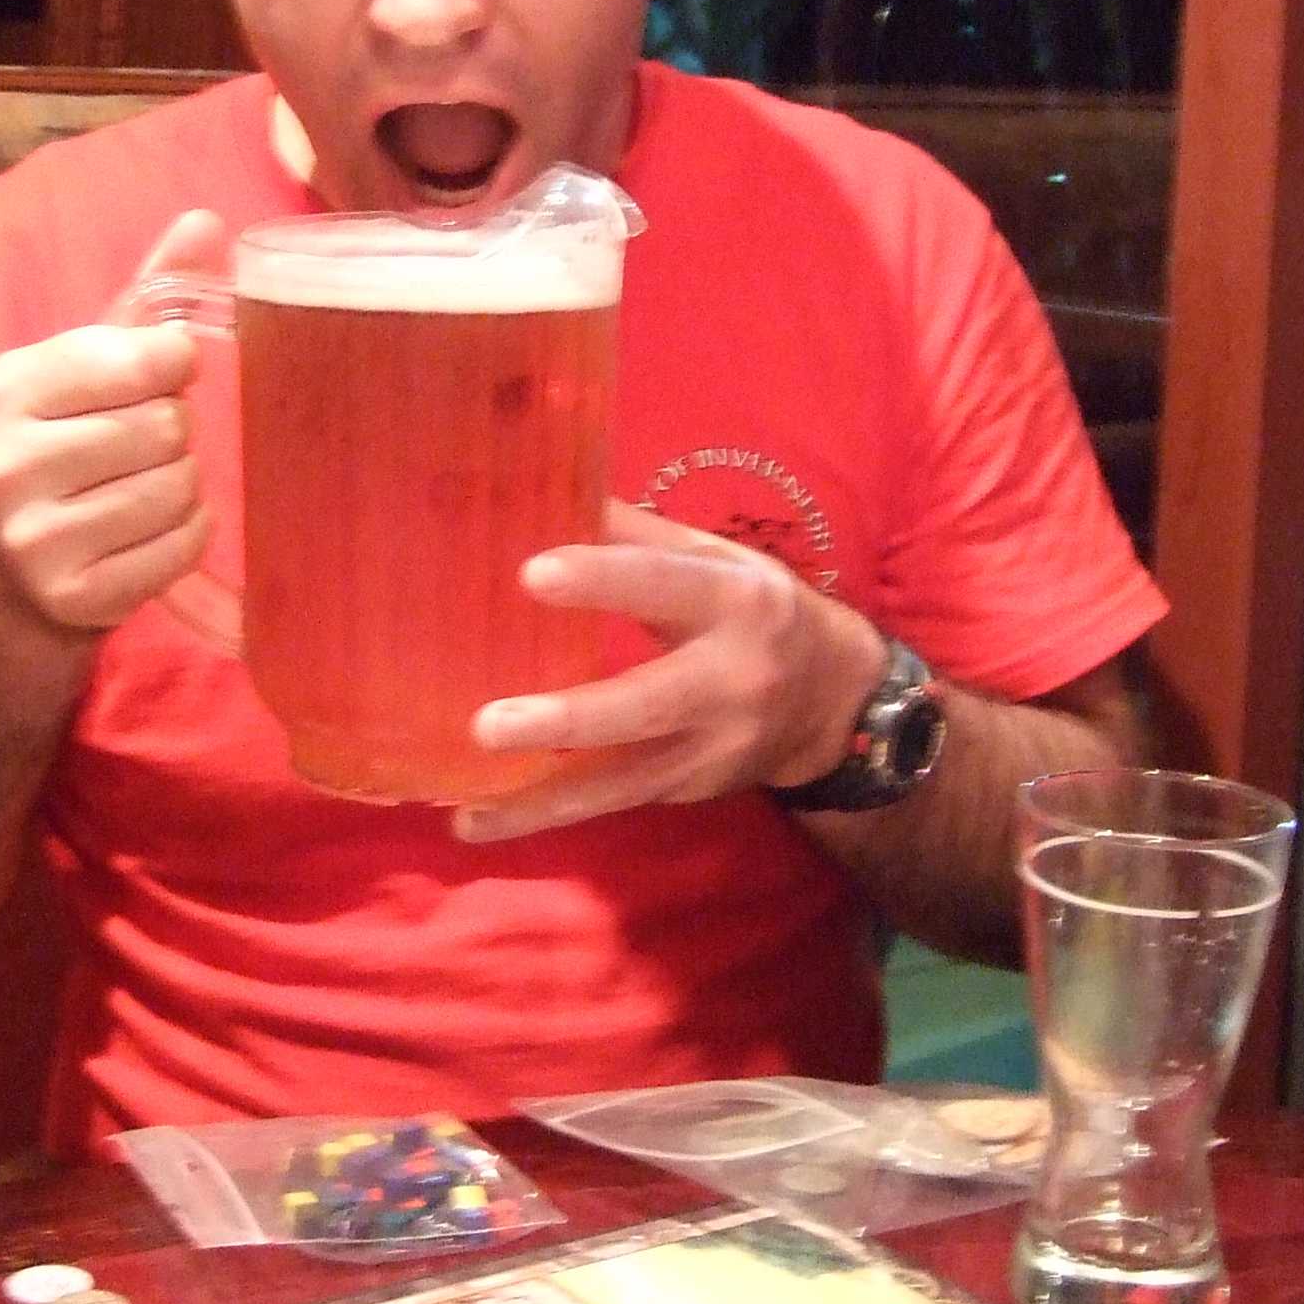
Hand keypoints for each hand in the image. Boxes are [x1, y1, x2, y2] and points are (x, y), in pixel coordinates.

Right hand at [0, 210, 228, 630]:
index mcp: (7, 389)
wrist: (16, 567)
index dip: (173, 363)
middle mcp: (5, 463)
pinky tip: (151, 531)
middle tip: (142, 445)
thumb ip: (150, 294)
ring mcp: (34, 538)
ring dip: (184, 484)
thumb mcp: (92, 363)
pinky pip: (182, 545)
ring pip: (178, 487)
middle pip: (165, 427)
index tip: (165, 372)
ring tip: (144, 485)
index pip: (136, 356)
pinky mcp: (73, 597)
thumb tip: (207, 221)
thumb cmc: (69, 441)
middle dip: (175, 433)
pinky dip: (187, 534)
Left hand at [453, 501, 881, 840]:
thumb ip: (635, 535)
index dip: (602, 580)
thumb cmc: (754, 609)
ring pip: (624, 781)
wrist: (832, 701)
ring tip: (470, 812)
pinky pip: (613, 802)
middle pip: (647, 704)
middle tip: (489, 725)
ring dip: (543, 799)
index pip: (664, 586)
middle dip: (569, 719)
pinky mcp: (690, 791)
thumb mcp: (714, 559)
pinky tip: (482, 818)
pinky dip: (549, 813)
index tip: (532, 573)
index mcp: (735, 602)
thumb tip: (548, 486)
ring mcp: (713, 749)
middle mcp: (730, 681)